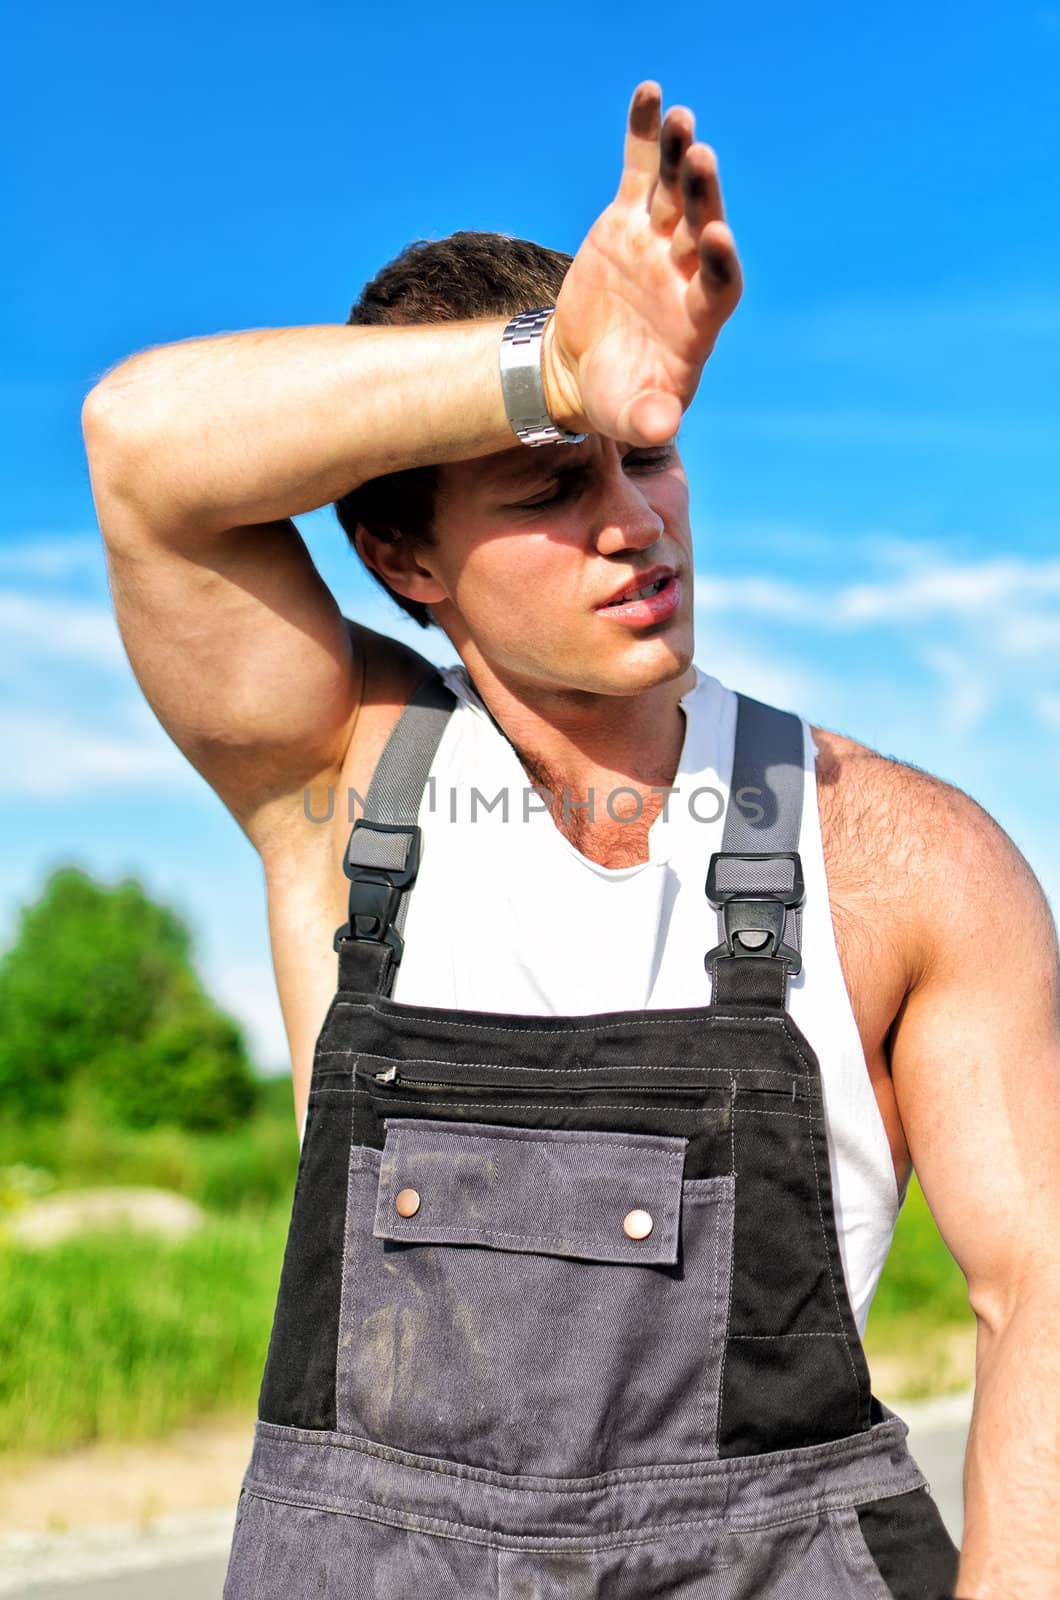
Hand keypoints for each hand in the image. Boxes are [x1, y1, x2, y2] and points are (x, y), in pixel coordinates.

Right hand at [543, 81, 742, 446]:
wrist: (583, 369)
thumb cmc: (618, 398)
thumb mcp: (630, 416)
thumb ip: (649, 419)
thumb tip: (662, 425)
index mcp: (698, 318)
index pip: (721, 284)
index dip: (720, 262)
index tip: (714, 237)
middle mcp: (686, 272)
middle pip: (702, 225)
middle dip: (703, 194)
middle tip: (701, 158)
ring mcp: (660, 240)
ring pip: (676, 190)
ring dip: (680, 155)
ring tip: (680, 119)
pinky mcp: (629, 219)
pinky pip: (640, 169)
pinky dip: (645, 134)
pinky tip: (650, 93)